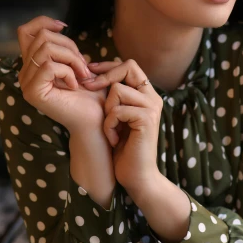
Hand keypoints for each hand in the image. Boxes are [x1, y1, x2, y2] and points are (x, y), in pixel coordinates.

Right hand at [17, 16, 107, 133]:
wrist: (95, 120)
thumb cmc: (91, 94)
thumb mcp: (77, 63)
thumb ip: (64, 48)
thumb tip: (58, 27)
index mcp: (33, 65)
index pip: (25, 31)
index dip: (43, 22)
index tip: (65, 27)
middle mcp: (25, 73)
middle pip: (41, 37)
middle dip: (69, 46)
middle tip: (84, 67)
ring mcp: (26, 83)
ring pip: (46, 49)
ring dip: (72, 59)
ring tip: (83, 75)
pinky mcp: (33, 92)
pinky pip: (50, 66)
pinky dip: (68, 72)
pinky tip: (76, 86)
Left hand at [82, 59, 163, 193]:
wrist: (137, 176)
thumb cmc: (123, 149)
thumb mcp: (116, 117)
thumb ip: (113, 98)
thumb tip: (92, 73)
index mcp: (147, 95)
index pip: (129, 65)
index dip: (108, 66)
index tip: (89, 72)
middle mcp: (153, 97)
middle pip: (128, 67)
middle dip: (105, 77)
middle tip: (89, 88)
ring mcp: (152, 107)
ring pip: (118, 89)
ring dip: (107, 111)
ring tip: (111, 129)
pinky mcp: (147, 119)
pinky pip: (117, 110)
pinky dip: (109, 125)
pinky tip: (114, 139)